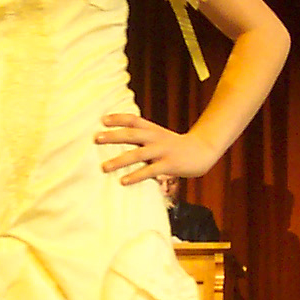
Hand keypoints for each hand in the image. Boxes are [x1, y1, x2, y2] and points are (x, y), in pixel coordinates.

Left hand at [95, 113, 214, 186]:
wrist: (203, 150)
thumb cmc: (176, 146)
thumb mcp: (160, 136)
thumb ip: (143, 137)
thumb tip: (119, 139)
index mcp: (153, 129)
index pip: (133, 120)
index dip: (118, 118)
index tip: (102, 119)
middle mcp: (156, 138)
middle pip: (132, 135)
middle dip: (113, 136)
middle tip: (96, 139)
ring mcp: (162, 151)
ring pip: (138, 154)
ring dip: (119, 160)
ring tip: (104, 167)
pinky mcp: (169, 165)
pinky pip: (149, 171)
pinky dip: (135, 176)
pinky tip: (123, 181)